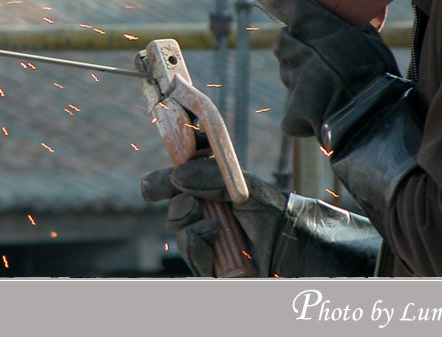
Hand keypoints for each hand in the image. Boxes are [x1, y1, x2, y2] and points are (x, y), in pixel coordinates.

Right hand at [140, 157, 382, 276]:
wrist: (292, 246)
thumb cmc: (273, 213)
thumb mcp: (244, 187)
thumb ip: (213, 176)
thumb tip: (178, 176)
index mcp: (212, 193)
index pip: (178, 185)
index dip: (160, 184)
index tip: (148, 188)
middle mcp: (207, 216)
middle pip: (174, 210)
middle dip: (179, 207)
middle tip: (194, 206)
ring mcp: (208, 243)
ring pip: (180, 234)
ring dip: (191, 229)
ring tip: (215, 228)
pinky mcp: (211, 266)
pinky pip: (192, 256)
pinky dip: (199, 247)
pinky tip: (216, 241)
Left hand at [249, 0, 399, 136]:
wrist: (377, 120)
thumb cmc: (378, 75)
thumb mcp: (369, 38)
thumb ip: (349, 24)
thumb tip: (350, 12)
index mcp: (317, 26)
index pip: (283, 1)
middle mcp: (298, 49)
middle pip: (285, 43)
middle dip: (299, 48)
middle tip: (326, 60)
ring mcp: (293, 80)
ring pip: (290, 72)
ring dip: (304, 76)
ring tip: (333, 87)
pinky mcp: (292, 110)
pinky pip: (295, 104)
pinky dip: (307, 108)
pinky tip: (328, 110)